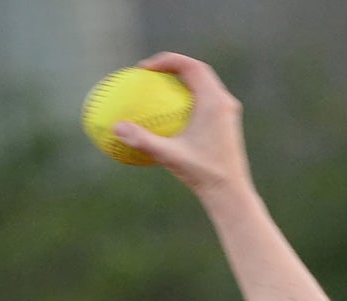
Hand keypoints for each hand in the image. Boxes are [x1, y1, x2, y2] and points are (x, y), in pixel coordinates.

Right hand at [111, 53, 249, 199]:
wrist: (231, 193)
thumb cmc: (203, 174)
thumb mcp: (169, 156)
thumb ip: (142, 140)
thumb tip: (115, 127)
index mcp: (215, 101)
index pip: (192, 67)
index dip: (168, 60)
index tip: (145, 68)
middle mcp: (224, 103)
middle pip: (198, 72)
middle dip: (173, 67)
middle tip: (150, 73)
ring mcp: (227, 114)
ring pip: (204, 87)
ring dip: (182, 82)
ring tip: (158, 89)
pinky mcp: (226, 126)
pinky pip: (205, 104)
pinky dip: (186, 101)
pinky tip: (169, 118)